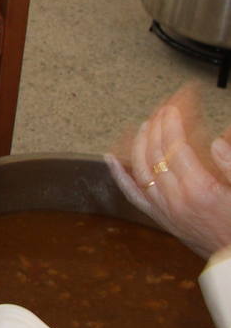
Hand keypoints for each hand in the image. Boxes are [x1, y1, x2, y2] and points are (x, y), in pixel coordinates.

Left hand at [107, 85, 230, 258]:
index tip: (172, 109)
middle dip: (156, 127)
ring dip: (140, 143)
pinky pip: (133, 194)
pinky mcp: (160, 219)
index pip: (175, 147)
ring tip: (144, 124)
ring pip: (141, 168)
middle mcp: (177, 199)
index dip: (171, 124)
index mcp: (200, 190)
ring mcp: (165, 209)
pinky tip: (110, 159)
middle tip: (161, 110)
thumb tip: (216, 141)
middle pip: (156, 153)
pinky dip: (120, 175)